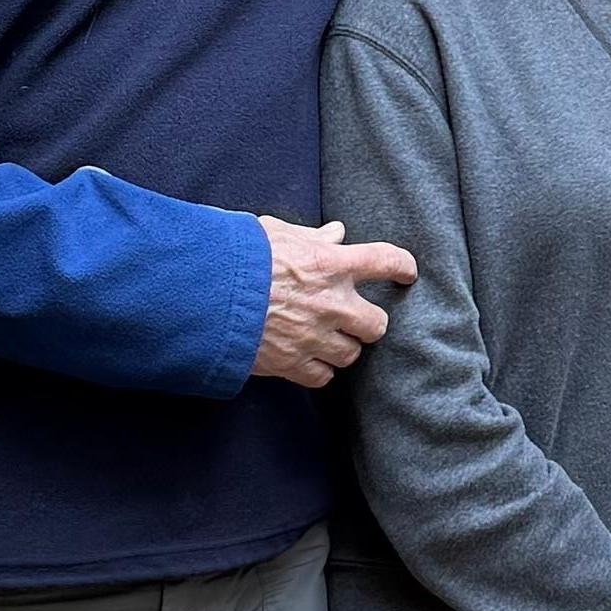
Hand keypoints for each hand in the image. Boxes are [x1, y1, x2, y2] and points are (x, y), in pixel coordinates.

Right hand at [247, 219, 416, 387]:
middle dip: (368, 322)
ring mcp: (314, 337)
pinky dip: (317, 370)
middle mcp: (331, 304)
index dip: (402, 266)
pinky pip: (322, 377)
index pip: (385, 261)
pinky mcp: (292, 363)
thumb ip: (311, 238)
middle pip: (377, 324)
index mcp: (330, 264)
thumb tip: (336, 233)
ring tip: (323, 338)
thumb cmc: (236, 257)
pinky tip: (305, 358)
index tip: (406, 273)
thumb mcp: (275, 233)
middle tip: (353, 317)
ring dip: (342, 347)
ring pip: (351, 354)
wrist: (203, 295)